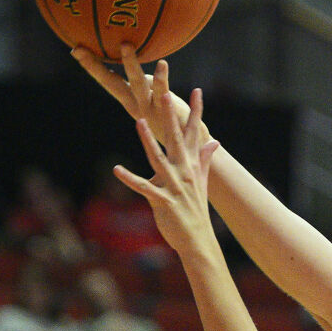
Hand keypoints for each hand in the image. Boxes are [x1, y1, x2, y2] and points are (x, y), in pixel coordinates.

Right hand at [72, 44, 201, 147]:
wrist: (188, 150)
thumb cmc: (171, 120)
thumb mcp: (154, 99)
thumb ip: (148, 83)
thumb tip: (143, 65)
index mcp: (131, 101)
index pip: (107, 80)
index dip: (92, 66)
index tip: (75, 50)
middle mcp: (136, 104)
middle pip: (112, 82)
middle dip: (96, 66)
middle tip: (82, 49)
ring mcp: (149, 107)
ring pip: (137, 82)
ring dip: (131, 64)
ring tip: (126, 45)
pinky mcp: (166, 109)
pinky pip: (162, 90)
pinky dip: (162, 77)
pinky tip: (162, 64)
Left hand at [112, 84, 220, 256]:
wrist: (197, 239)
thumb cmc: (195, 210)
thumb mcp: (202, 182)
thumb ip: (204, 159)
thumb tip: (214, 142)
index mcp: (190, 165)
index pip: (193, 133)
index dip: (196, 112)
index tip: (198, 91)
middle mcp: (183, 172)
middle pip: (174, 139)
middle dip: (169, 116)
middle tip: (164, 94)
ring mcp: (174, 186)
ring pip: (158, 158)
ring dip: (148, 140)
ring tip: (139, 122)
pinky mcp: (163, 201)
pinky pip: (144, 187)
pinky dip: (130, 179)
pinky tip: (117, 169)